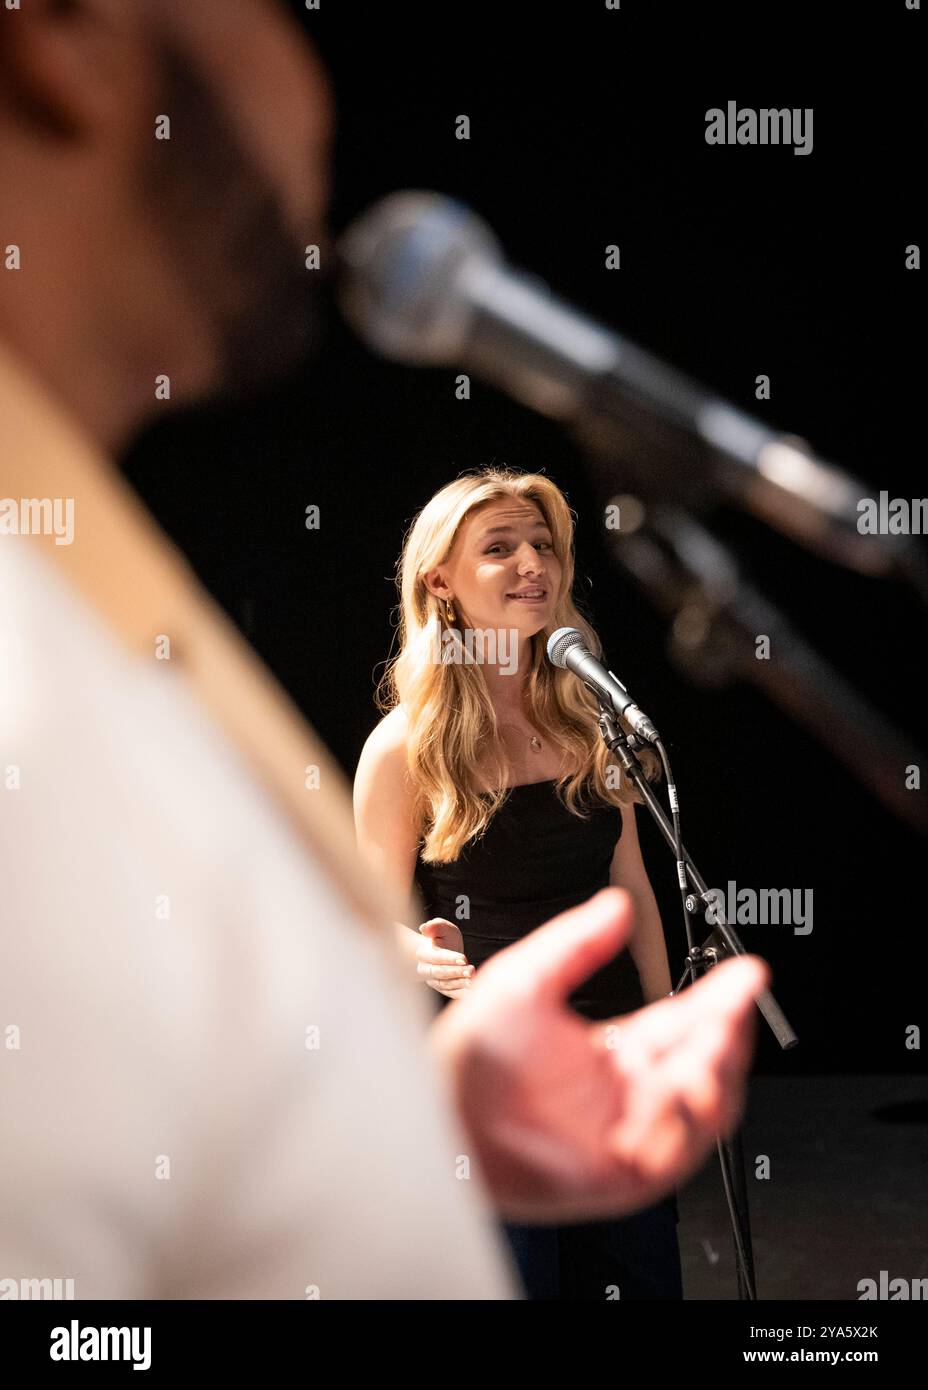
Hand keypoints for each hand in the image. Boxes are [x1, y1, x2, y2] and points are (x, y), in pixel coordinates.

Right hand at [417, 918, 474, 997]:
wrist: (442, 950)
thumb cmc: (444, 938)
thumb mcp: (442, 927)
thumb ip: (435, 926)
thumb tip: (425, 928)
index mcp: (424, 953)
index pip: (436, 957)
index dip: (449, 959)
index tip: (464, 959)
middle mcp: (425, 969)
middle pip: (439, 973)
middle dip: (456, 972)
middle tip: (471, 971)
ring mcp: (432, 980)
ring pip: (445, 985)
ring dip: (459, 984)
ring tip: (473, 981)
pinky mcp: (442, 989)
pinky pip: (450, 993)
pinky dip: (460, 994)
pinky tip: (472, 992)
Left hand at [431, 887, 768, 1222]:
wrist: (439, 1113)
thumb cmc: (472, 1058)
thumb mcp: (525, 980)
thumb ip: (575, 942)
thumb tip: (618, 904)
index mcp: (615, 1051)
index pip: (685, 1022)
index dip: (720, 1000)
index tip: (745, 974)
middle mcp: (628, 1094)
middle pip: (704, 1065)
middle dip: (727, 1035)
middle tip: (734, 1006)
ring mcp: (626, 1136)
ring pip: (700, 1113)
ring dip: (717, 1079)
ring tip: (715, 1046)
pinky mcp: (616, 1175)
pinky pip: (669, 1157)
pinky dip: (682, 1127)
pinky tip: (681, 1091)